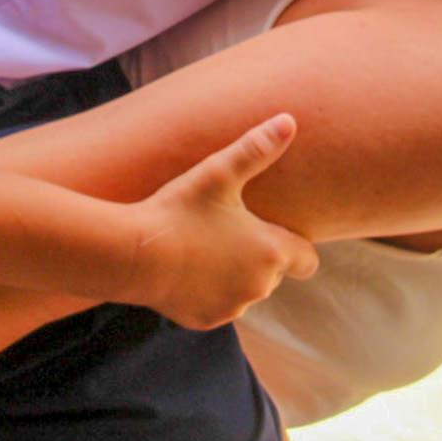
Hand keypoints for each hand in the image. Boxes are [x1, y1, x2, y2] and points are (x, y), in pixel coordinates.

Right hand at [127, 113, 317, 327]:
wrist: (133, 254)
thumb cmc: (179, 209)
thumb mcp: (218, 172)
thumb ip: (256, 148)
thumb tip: (289, 120)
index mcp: (271, 252)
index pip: (308, 260)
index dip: (296, 246)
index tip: (274, 232)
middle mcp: (260, 286)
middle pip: (273, 274)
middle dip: (258, 257)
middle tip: (226, 231)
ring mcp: (233, 307)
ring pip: (245, 291)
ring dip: (233, 275)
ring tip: (203, 248)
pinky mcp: (207, 320)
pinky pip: (218, 306)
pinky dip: (208, 293)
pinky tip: (186, 270)